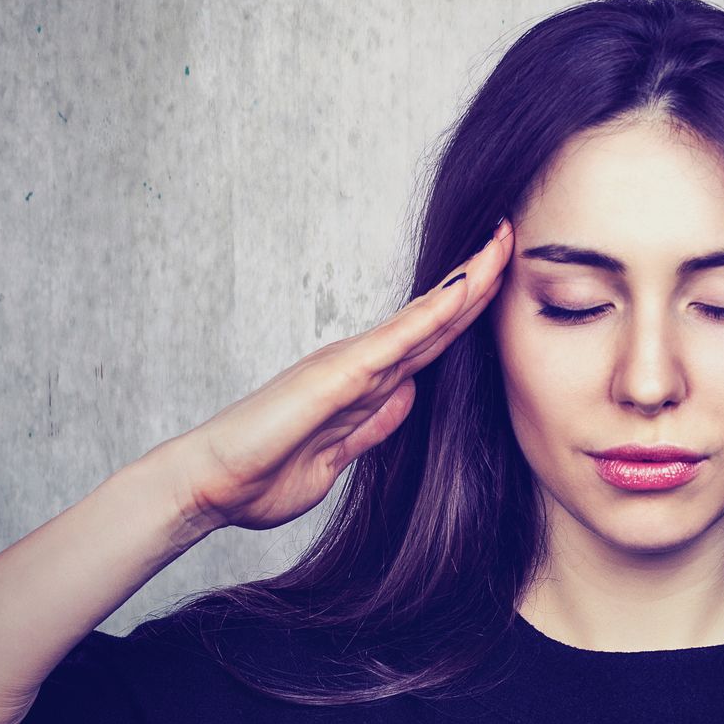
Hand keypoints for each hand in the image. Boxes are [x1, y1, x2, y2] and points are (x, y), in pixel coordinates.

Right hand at [169, 218, 514, 532]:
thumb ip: (371, 428)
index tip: (503, 282)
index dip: (469, 312)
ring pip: (425, 316)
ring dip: (468, 281)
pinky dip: (433, 313)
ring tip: (502, 242)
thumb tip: (406, 400)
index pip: (431, 341)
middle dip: (479, 281)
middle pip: (436, 318)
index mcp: (365, 384)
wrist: (211, 485)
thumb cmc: (262, 474)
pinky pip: (396, 339)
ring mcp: (350, 364)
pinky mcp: (338, 375)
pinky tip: (464, 289)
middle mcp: (362, 364)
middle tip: (512, 238)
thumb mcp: (336, 457)